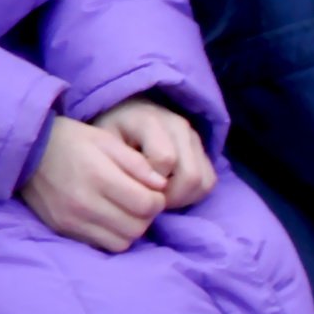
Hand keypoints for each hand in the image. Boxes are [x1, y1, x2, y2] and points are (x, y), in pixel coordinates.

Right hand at [21, 112, 168, 252]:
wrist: (27, 151)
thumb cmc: (71, 141)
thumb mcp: (106, 140)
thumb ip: (136, 163)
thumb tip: (161, 186)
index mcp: (99, 176)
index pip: (146, 205)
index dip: (157, 200)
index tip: (152, 191)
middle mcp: (85, 203)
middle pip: (137, 227)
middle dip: (146, 216)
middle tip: (140, 201)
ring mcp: (73, 220)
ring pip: (123, 241)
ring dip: (130, 228)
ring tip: (124, 210)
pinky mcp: (64, 229)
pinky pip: (102, 244)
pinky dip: (113, 235)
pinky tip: (108, 218)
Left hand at [95, 96, 214, 210]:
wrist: (126, 112)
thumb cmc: (112, 132)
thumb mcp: (104, 144)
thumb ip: (122, 164)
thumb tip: (146, 190)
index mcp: (149, 120)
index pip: (165, 159)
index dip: (150, 182)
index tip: (133, 187)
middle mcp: (178, 125)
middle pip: (190, 175)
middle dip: (171, 197)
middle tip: (149, 201)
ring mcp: (194, 136)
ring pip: (204, 181)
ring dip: (183, 198)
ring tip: (158, 197)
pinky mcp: (203, 149)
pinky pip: (209, 181)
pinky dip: (193, 194)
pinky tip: (171, 193)